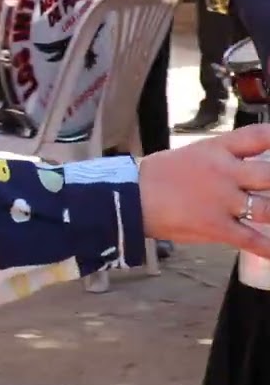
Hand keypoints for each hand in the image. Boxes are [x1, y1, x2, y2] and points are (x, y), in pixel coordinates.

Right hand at [139, 125, 269, 257]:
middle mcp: (224, 172)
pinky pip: (251, 240)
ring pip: (268, 209)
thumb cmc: (155, 177)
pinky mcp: (216, 227)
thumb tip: (245, 167)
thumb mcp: (190, 155)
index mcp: (216, 150)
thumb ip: (220, 160)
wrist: (128, 197)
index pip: (258, 136)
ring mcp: (222, 201)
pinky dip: (267, 248)